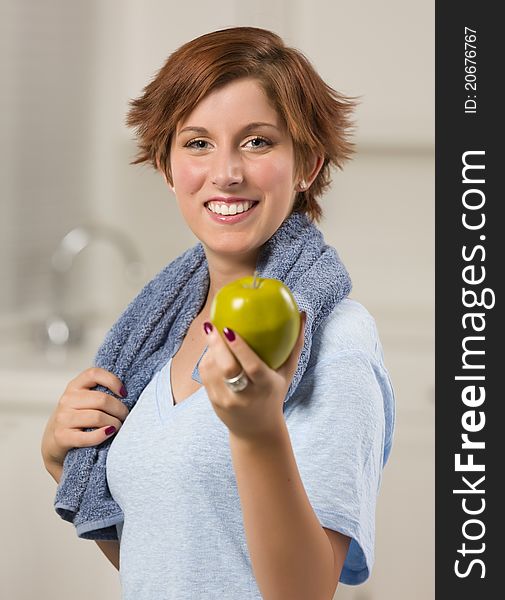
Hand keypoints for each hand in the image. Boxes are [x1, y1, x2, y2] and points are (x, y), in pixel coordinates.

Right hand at [41, 367, 129, 474]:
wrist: (54, 441)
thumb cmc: (78, 418)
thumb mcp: (85, 400)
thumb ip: (100, 392)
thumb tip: (126, 394)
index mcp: (75, 386)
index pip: (94, 374)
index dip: (113, 381)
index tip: (124, 393)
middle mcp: (67, 399)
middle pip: (102, 399)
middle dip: (120, 409)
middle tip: (125, 417)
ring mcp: (63, 418)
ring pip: (98, 417)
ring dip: (114, 424)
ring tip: (118, 427)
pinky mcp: (62, 436)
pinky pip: (88, 436)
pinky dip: (102, 435)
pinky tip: (109, 433)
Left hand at [198, 311, 305, 440]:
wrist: (256, 430)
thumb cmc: (274, 393)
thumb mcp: (287, 373)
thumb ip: (295, 345)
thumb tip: (302, 314)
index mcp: (265, 386)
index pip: (252, 366)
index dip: (240, 348)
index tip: (230, 329)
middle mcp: (245, 395)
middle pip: (227, 368)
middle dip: (216, 344)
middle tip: (211, 325)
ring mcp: (227, 400)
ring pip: (212, 370)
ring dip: (209, 349)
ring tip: (210, 330)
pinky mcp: (214, 401)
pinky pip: (206, 375)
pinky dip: (207, 358)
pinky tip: (209, 346)